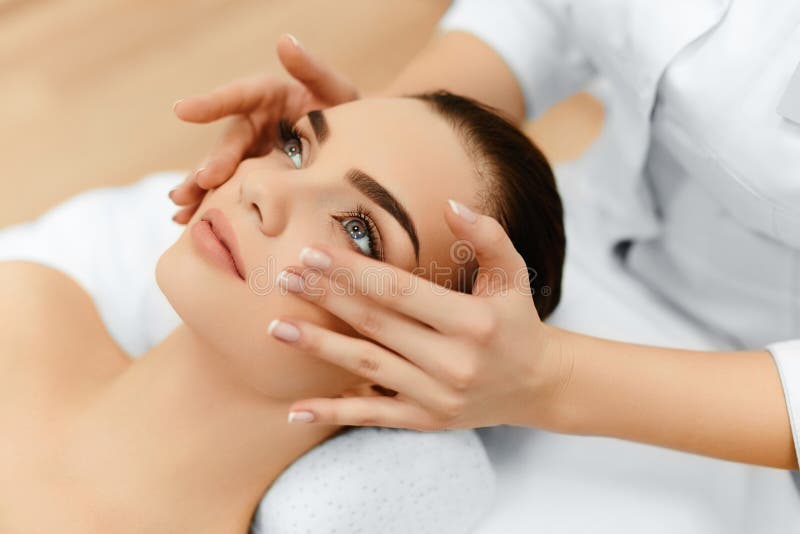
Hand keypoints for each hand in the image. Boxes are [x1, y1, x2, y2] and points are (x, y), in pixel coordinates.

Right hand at [169, 34, 358, 222]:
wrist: (359, 146)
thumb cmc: (347, 113)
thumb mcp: (337, 91)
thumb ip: (313, 69)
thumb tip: (284, 41)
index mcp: (268, 96)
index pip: (237, 97)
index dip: (210, 104)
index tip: (181, 110)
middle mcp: (253, 123)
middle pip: (227, 143)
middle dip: (210, 164)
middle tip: (198, 183)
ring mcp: (252, 152)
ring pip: (221, 170)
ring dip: (199, 190)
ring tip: (181, 211)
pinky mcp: (255, 176)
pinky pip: (230, 190)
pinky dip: (208, 204)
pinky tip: (187, 221)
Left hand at [269, 200, 570, 430]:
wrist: (537, 385)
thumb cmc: (516, 320)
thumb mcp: (513, 273)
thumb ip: (487, 235)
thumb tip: (452, 204)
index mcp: (472, 322)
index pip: (400, 292)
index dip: (353, 272)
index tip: (312, 253)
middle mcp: (453, 362)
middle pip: (376, 324)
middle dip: (326, 298)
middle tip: (283, 277)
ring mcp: (437, 396)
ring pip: (367, 367)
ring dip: (320, 347)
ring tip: (277, 329)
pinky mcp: (427, 421)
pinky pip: (373, 416)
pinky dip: (333, 413)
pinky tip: (295, 409)